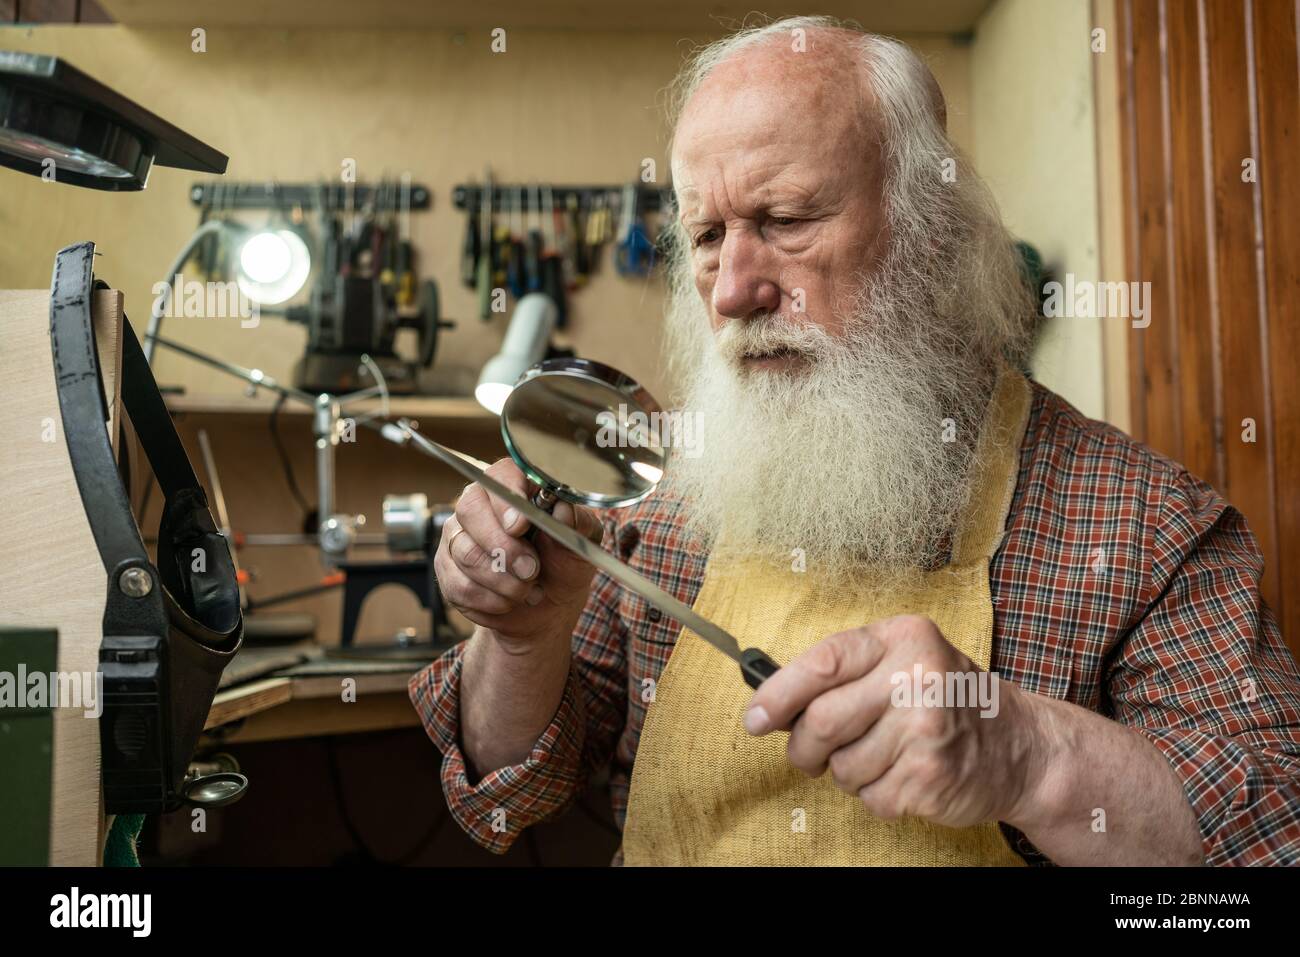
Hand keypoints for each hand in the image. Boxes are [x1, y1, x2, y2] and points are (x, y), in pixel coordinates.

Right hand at [434, 458, 602, 649]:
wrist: (546, 608)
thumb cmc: (563, 565)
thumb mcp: (582, 546)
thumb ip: (578, 525)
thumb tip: (563, 511)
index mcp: (516, 487)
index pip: (501, 474)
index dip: (507, 498)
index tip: (520, 525)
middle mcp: (480, 504)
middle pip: (471, 510)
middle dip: (503, 547)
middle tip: (531, 570)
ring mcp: (458, 535)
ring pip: (466, 552)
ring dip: (503, 580)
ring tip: (528, 589)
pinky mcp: (447, 568)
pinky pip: (458, 584)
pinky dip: (490, 600)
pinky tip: (509, 601)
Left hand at [744, 614, 1045, 827]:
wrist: (1020, 746)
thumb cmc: (945, 699)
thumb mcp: (902, 661)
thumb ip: (843, 672)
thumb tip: (768, 703)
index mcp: (903, 638)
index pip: (823, 662)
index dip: (779, 694)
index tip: (755, 719)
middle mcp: (917, 677)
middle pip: (821, 721)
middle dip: (804, 748)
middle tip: (810, 755)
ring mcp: (926, 729)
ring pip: (841, 767)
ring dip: (848, 774)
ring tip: (882, 758)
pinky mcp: (930, 776)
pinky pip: (870, 797)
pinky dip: (877, 795)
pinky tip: (905, 777)